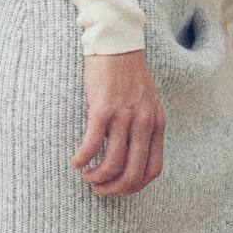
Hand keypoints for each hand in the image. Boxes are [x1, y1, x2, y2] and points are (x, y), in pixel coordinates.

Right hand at [72, 48, 165, 195]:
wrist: (118, 43)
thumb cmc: (129, 74)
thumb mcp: (148, 103)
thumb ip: (145, 127)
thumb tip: (132, 154)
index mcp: (157, 125)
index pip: (152, 170)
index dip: (134, 187)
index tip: (119, 187)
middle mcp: (144, 124)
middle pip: (132, 174)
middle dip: (113, 189)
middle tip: (99, 188)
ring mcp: (124, 118)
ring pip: (112, 165)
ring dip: (96, 177)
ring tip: (86, 176)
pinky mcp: (102, 110)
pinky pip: (92, 146)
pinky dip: (82, 159)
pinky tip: (76, 161)